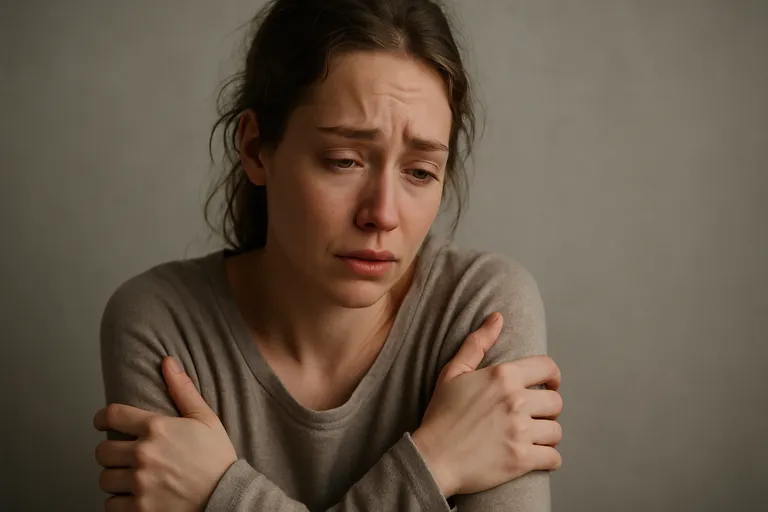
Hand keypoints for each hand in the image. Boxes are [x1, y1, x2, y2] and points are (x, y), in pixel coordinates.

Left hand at [93, 357, 237, 510]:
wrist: (228, 496)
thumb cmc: (218, 458)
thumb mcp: (206, 419)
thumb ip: (183, 389)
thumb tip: (167, 362)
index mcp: (157, 428)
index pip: (112, 415)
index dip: (102, 418)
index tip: (102, 422)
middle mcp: (144, 454)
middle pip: (102, 450)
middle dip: (111, 451)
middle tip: (123, 455)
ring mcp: (140, 483)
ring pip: (105, 478)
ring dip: (115, 477)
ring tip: (131, 476)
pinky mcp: (139, 509)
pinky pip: (110, 504)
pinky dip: (119, 502)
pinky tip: (134, 496)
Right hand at [412, 312, 562, 497]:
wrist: (432, 458)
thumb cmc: (441, 415)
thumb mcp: (453, 373)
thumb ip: (477, 344)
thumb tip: (497, 317)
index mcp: (502, 376)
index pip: (548, 367)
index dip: (553, 377)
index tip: (548, 386)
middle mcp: (515, 400)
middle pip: (556, 402)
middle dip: (548, 410)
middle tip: (534, 417)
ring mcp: (520, 431)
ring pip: (556, 431)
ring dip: (547, 435)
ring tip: (532, 437)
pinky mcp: (521, 459)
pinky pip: (554, 458)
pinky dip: (548, 459)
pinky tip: (536, 457)